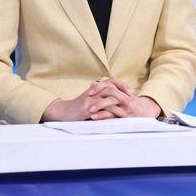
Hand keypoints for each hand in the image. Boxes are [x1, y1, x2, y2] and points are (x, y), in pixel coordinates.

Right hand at [41, 77, 159, 121]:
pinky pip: (102, 108)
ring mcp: (90, 100)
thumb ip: (100, 96)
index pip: (110, 81)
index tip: (129, 92)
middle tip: (131, 100)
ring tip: (128, 107)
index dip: (121, 85)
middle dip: (123, 92)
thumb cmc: (78, 107)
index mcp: (95, 88)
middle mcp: (93, 92)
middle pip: (111, 86)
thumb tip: (115, 97)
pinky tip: (118, 115)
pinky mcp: (88, 109)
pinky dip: (111, 111)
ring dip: (120, 100)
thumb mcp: (90, 99)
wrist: (64, 112)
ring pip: (108, 94)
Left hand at [87, 77, 160, 119]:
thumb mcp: (122, 93)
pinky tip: (95, 118)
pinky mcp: (126, 119)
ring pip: (112, 105)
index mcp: (124, 91)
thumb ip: (108, 88)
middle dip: (99, 94)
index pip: (112, 84)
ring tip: (89, 111)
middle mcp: (126, 99)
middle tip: (88, 99)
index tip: (90, 90)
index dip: (100, 86)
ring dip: (99, 108)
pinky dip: (103, 117)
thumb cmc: (130, 103)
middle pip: (111, 93)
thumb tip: (92, 84)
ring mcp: (126, 109)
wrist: (146, 113)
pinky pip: (113, 117)